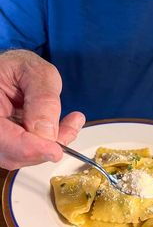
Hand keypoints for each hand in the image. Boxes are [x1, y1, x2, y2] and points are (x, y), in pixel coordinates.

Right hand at [0, 50, 84, 169]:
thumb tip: (47, 132)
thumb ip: (43, 100)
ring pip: (23, 157)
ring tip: (71, 123)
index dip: (30, 148)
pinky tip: (66, 129)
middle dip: (45, 147)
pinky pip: (30, 154)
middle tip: (70, 128)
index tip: (55, 149)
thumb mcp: (36, 72)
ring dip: (51, 146)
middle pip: (13, 153)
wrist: (13, 73)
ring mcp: (0, 138)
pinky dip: (50, 144)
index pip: (2, 137)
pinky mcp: (10, 145)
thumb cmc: (18, 69)